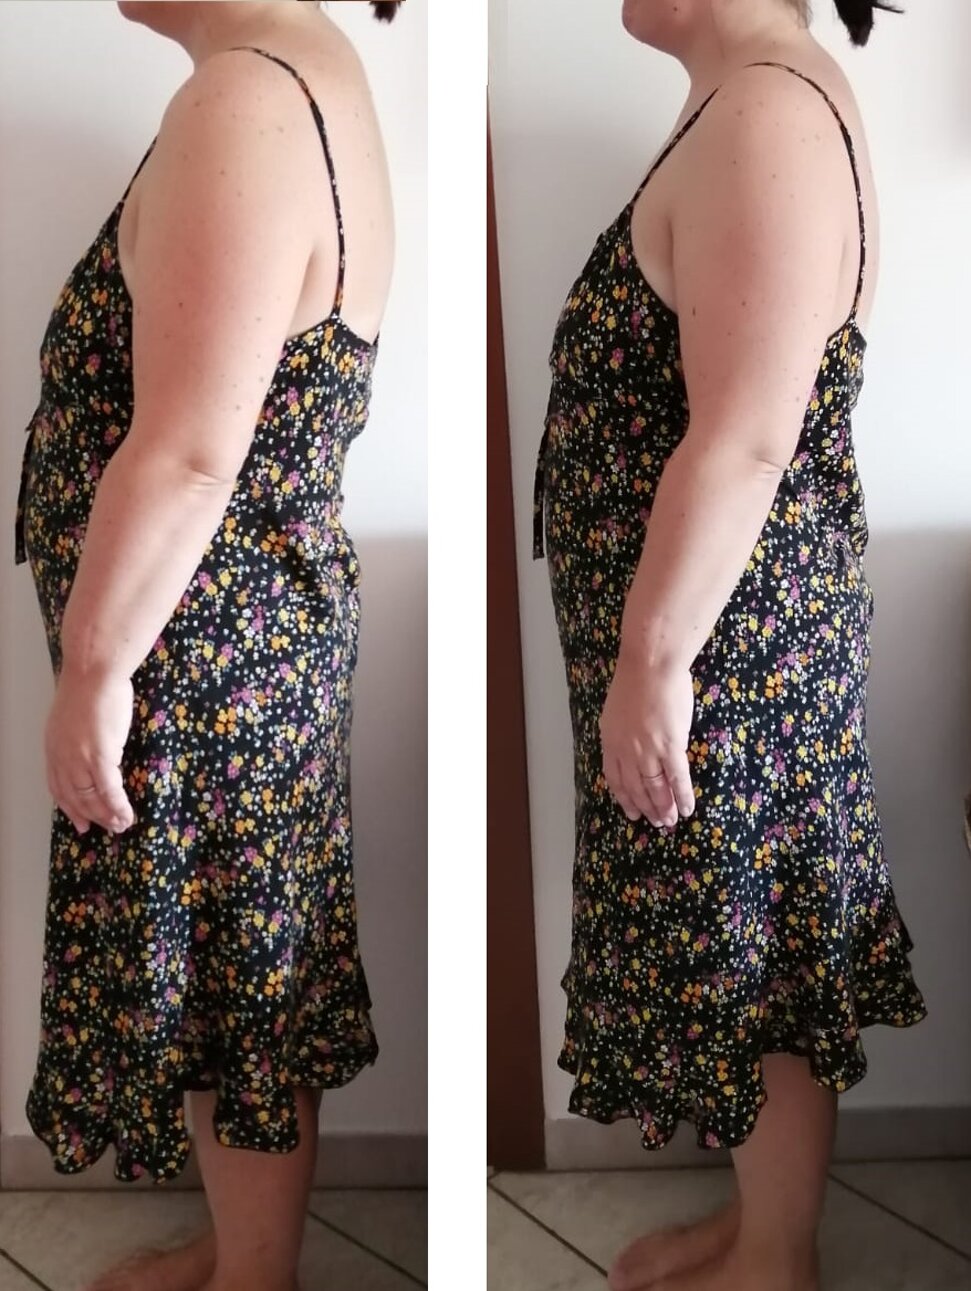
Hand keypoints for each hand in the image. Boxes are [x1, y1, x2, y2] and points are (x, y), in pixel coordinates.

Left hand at [44, 665, 136, 834]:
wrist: (95, 672)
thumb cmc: (90, 686)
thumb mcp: (73, 716)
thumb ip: (78, 736)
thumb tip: (92, 746)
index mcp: (54, 748)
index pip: (58, 787)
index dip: (70, 807)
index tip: (80, 821)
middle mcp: (61, 758)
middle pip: (74, 797)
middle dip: (91, 816)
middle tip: (107, 828)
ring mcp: (79, 758)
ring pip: (91, 798)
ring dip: (107, 815)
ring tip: (121, 825)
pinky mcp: (100, 756)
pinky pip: (108, 789)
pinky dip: (117, 806)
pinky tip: (126, 816)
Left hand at [599, 646, 695, 827]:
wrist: (651, 664)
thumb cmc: (636, 679)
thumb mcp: (617, 709)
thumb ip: (622, 731)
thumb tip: (632, 743)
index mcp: (611, 741)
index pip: (615, 778)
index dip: (625, 798)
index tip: (632, 812)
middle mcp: (626, 751)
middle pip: (636, 788)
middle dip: (647, 808)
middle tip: (657, 823)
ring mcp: (648, 751)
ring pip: (655, 788)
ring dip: (664, 807)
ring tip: (670, 821)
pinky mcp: (670, 746)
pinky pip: (677, 778)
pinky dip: (683, 796)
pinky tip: (688, 808)